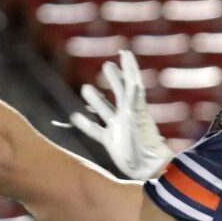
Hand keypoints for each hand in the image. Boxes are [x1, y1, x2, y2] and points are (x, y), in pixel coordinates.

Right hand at [70, 51, 173, 182]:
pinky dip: (85, 123)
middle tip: (107, 66)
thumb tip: (132, 82)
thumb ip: (132, 99)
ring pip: (105, 110)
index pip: (131, 81)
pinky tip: (74, 117)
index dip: (128, 67)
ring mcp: (118, 128)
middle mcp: (127, 115)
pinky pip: (96, 130)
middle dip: (113, 79)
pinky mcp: (111, 142)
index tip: (124, 52)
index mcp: (134, 107)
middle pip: (119, 92)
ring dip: (96, 100)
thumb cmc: (143, 144)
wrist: (147, 169)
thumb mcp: (136, 119)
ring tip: (85, 88)